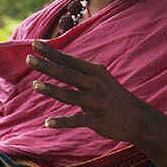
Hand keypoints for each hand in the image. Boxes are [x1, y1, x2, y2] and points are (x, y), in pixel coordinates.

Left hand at [26, 41, 166, 145]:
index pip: (68, 60)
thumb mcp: (99, 79)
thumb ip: (79, 71)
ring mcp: (97, 102)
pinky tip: (47, 123)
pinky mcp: (97, 120)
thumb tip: (58, 60)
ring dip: (52, 90)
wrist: (138, 118)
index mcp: (95, 72)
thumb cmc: (112, 96)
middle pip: (67, 73)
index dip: (51, 52)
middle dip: (47, 65)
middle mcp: (95, 84)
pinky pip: (77, 120)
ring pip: (71, 95)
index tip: (33, 43)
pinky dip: (61, 122)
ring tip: (35, 86)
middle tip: (28, 58)